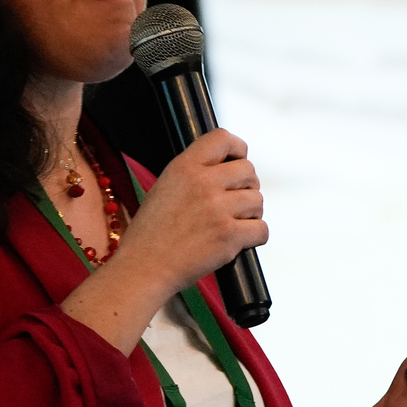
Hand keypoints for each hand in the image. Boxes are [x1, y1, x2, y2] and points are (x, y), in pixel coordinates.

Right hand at [113, 127, 267, 297]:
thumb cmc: (151, 234)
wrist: (144, 267)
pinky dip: (254, 236)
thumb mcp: (165, 187)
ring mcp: (218, 209)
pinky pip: (262, 229)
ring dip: (251, 213)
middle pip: (248, 170)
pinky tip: (238, 240)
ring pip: (258, 200)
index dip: (237, 149)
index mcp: (184, 167)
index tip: (237, 160)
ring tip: (233, 223)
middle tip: (235, 202)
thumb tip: (226, 169)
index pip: (223, 138)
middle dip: (246, 186)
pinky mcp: (229, 235)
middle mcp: (203, 183)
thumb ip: (195, 173)